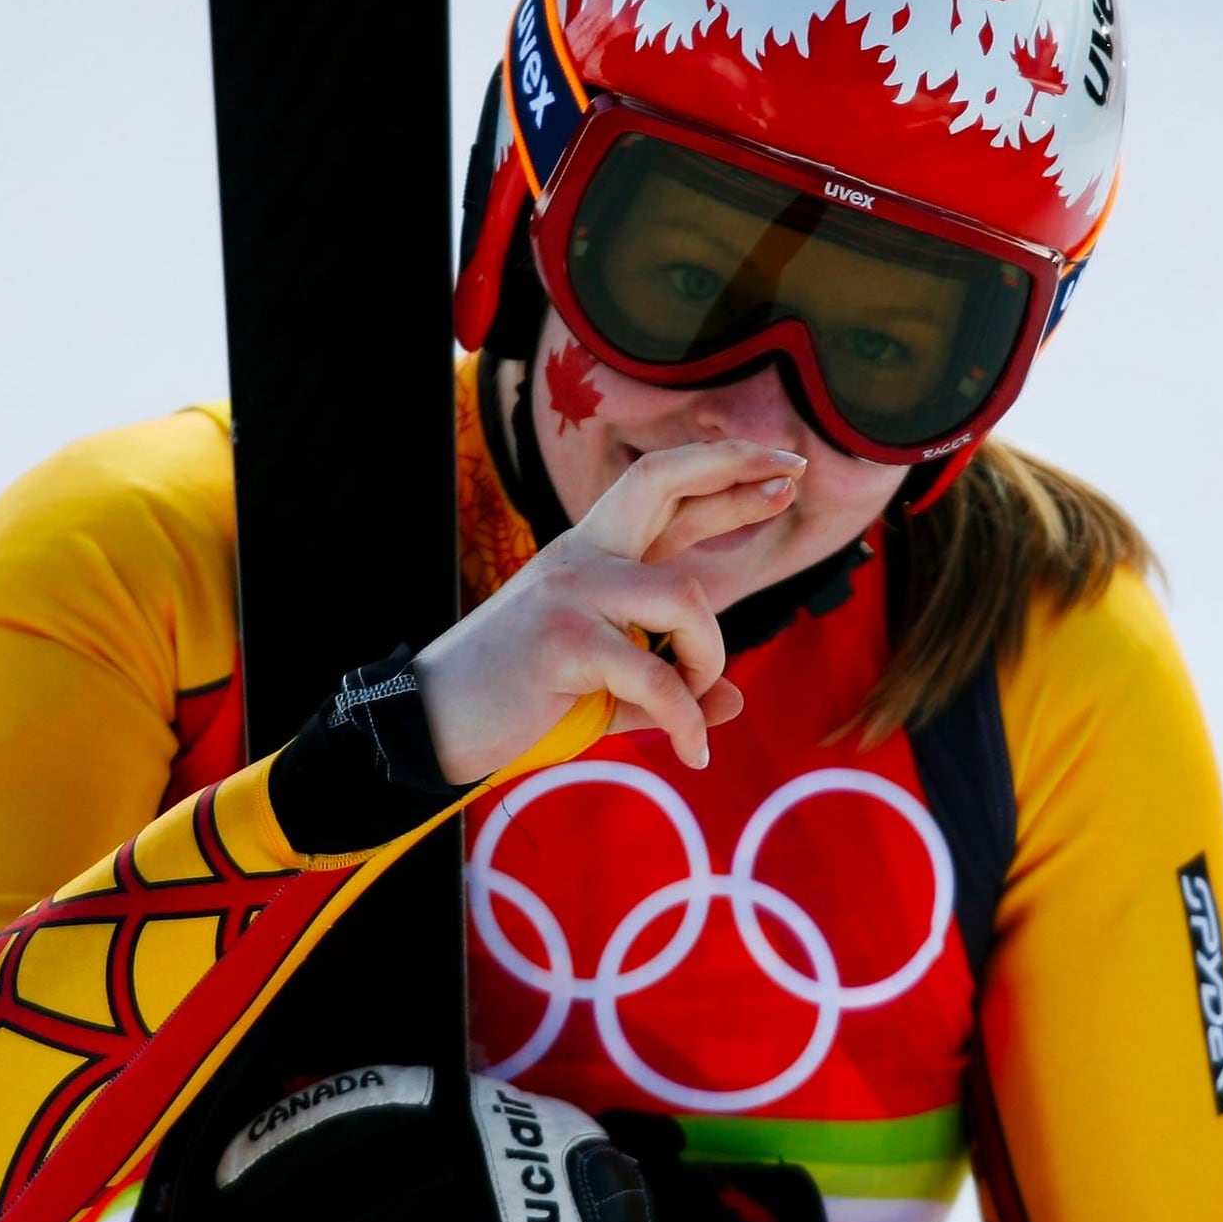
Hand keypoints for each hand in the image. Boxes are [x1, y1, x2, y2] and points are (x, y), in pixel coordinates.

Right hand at [414, 440, 807, 781]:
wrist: (430, 725)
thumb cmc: (515, 705)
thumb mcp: (605, 694)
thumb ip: (667, 691)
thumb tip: (733, 706)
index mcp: (590, 558)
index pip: (664, 493)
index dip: (725, 476)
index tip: (785, 471)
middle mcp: (581, 557)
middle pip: (660, 479)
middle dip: (731, 468)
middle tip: (791, 474)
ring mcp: (570, 592)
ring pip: (683, 598)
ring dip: (709, 656)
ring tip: (695, 703)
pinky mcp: (563, 640)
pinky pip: (657, 677)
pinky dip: (685, 719)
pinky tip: (691, 753)